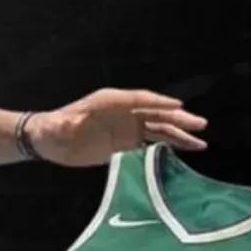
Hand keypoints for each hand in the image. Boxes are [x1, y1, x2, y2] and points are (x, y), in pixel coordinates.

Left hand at [27, 88, 207, 166]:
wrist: (49, 141)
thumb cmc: (51, 130)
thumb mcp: (56, 127)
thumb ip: (64, 125)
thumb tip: (66, 124)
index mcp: (108, 102)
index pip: (138, 100)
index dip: (157, 103)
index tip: (178, 107)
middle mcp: (121, 112)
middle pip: (154, 113)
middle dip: (177, 118)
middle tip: (200, 124)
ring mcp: (126, 127)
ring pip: (158, 128)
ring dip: (179, 134)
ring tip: (201, 142)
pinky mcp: (126, 142)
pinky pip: (152, 142)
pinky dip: (169, 145)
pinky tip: (185, 150)